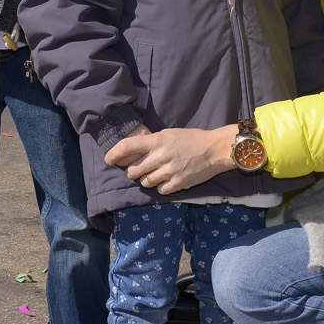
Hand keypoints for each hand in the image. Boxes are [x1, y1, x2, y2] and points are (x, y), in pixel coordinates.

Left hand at [104, 125, 236, 193]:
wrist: (214, 150)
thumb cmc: (192, 139)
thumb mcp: (169, 133)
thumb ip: (152, 142)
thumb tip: (134, 151)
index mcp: (157, 141)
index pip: (127, 146)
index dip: (114, 154)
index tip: (108, 159)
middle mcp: (160, 156)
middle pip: (133, 171)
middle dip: (132, 172)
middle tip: (138, 170)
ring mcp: (168, 171)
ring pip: (145, 182)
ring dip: (147, 180)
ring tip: (157, 174)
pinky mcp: (177, 184)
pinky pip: (159, 190)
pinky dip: (160, 187)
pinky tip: (167, 180)